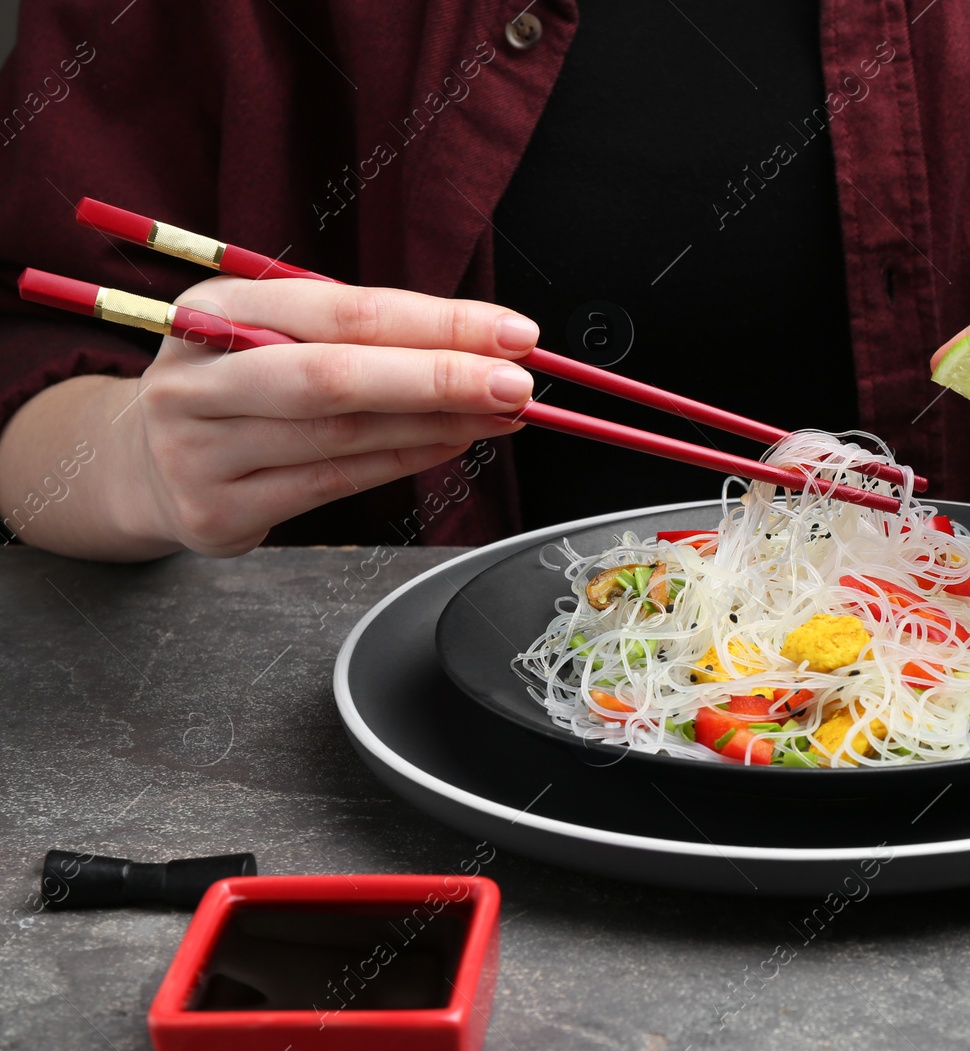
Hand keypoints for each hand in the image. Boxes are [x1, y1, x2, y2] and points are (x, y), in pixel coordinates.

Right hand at [119, 277, 538, 555]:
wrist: (142, 462)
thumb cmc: (238, 383)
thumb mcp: (273, 332)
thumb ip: (361, 332)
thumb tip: (483, 342)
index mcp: (214, 309)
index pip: (343, 313)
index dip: (435, 323)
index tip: (512, 332)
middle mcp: (197, 378)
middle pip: (335, 376)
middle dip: (439, 377)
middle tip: (516, 382)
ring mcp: (199, 449)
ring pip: (343, 436)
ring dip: (437, 424)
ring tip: (501, 413)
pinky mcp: (219, 510)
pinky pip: (333, 483)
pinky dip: (404, 461)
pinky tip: (453, 444)